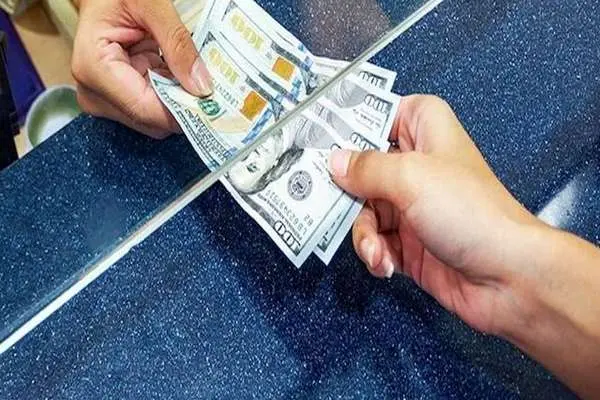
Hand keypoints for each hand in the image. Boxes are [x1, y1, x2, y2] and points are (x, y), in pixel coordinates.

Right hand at [72, 0, 211, 137]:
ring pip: (157, 119)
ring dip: (179, 100)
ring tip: (193, 76)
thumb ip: (178, 43)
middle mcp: (94, 92)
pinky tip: (180, 75)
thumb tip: (201, 86)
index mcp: (93, 68)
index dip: (182, 112)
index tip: (213, 106)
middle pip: (152, 121)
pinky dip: (172, 94)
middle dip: (183, 106)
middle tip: (211, 88)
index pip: (145, 110)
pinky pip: (155, 108)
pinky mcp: (118, 98)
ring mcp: (104, 98)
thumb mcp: (152, 4)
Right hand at [328, 95, 541, 334]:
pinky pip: (374, 241)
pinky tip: (385, 263)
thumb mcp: (411, 178)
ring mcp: (411, 206)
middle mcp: (417, 165)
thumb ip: (366, 167)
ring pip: (363, 209)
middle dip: (347, 191)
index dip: (354, 122)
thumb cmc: (470, 213)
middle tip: (323, 200)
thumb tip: (334, 161)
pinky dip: (374, 253)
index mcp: (426, 131)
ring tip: (376, 250)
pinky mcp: (408, 242)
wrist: (507, 278)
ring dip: (363, 232)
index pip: (383, 112)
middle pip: (361, 167)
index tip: (322, 136)